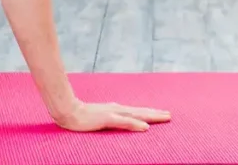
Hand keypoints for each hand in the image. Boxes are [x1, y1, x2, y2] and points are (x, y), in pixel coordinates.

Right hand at [53, 100, 170, 132]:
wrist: (67, 111)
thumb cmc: (79, 115)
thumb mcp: (97, 117)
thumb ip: (109, 119)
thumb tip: (116, 121)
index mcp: (114, 109)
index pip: (136, 112)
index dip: (149, 113)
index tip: (161, 114)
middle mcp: (116, 109)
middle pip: (140, 111)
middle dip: (155, 114)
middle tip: (170, 115)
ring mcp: (112, 113)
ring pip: (136, 115)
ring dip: (151, 116)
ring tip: (165, 118)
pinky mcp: (106, 119)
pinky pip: (124, 122)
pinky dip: (135, 124)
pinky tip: (145, 127)